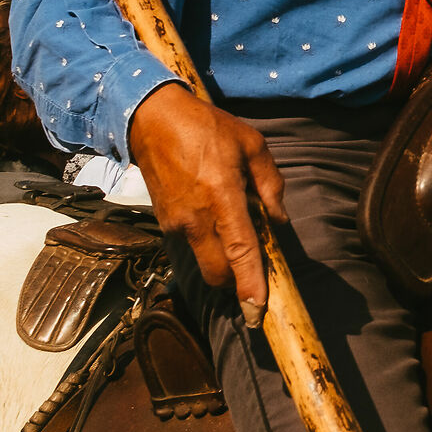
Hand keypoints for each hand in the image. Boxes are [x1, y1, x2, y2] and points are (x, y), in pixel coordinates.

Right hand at [128, 82, 287, 318]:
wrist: (152, 120)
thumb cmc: (207, 128)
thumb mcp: (251, 144)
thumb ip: (271, 184)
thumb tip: (279, 220)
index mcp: (221, 196)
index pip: (239, 250)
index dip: (249, 283)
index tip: (256, 311)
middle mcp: (195, 218)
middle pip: (217, 273)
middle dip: (237, 283)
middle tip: (256, 274)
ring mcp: (176, 223)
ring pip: (204, 264)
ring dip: (223, 265)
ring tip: (238, 236)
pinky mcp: (165, 223)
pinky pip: (192, 247)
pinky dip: (209, 247)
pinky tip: (217, 223)